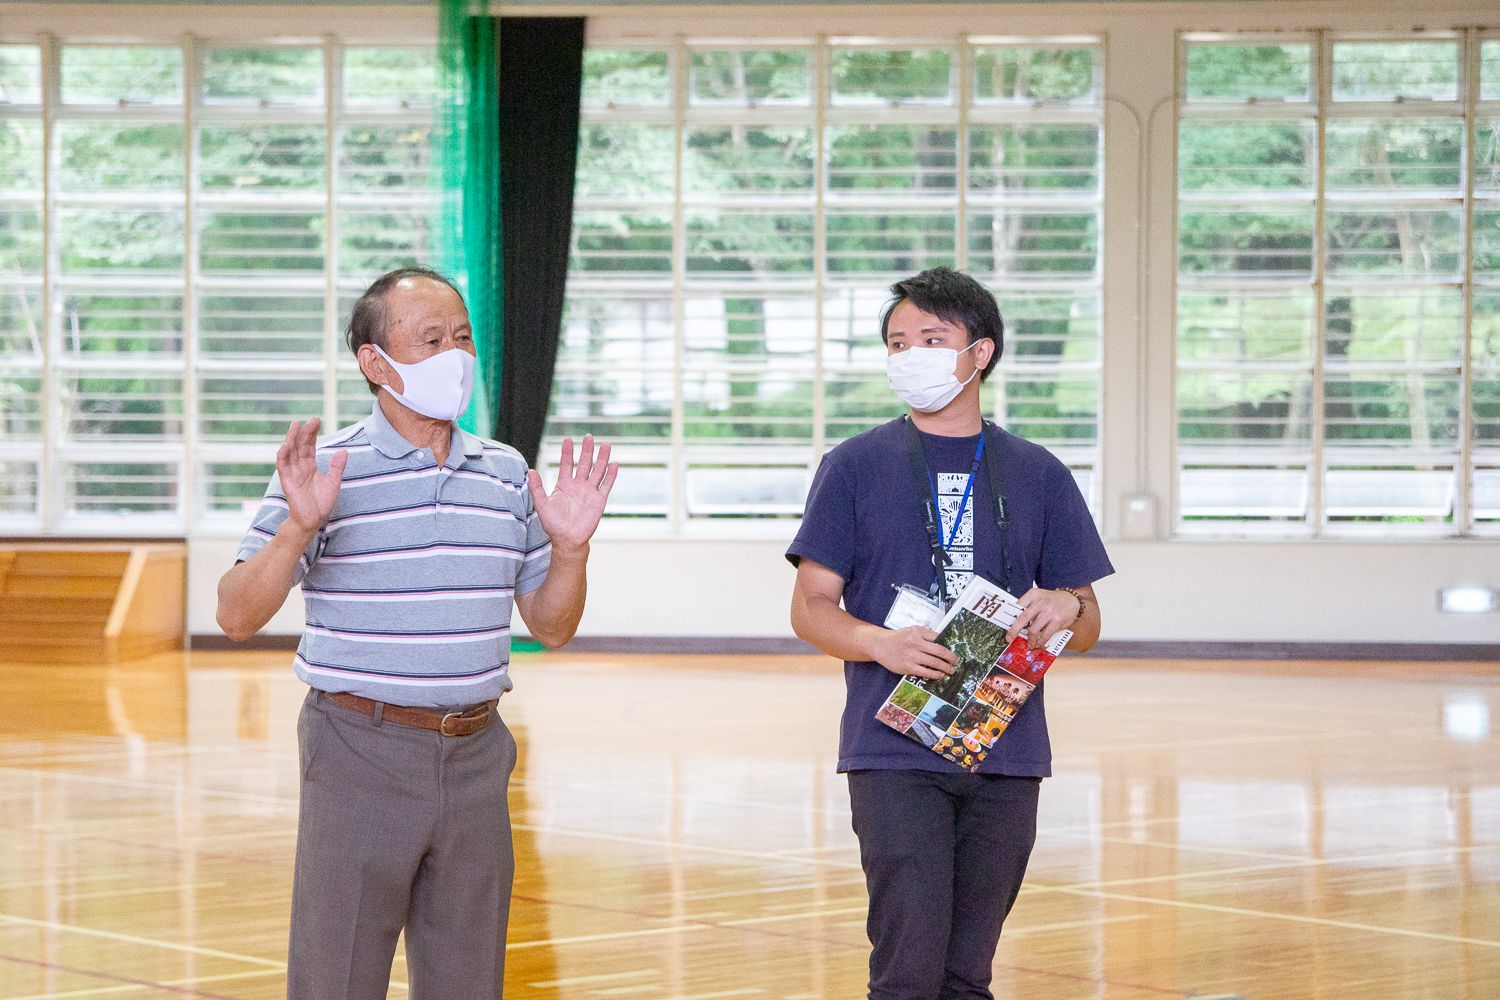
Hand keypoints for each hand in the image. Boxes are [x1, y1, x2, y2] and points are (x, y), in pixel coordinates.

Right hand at [276, 419, 346, 534]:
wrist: (313, 521)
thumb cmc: (321, 504)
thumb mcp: (333, 482)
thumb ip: (337, 467)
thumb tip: (343, 450)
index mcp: (310, 467)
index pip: (309, 446)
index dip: (312, 434)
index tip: (316, 421)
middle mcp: (300, 468)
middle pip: (300, 446)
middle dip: (304, 432)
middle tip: (311, 420)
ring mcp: (292, 474)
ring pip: (290, 453)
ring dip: (291, 439)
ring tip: (295, 426)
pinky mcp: (287, 482)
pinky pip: (283, 466)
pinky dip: (283, 455)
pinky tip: (286, 444)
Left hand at [527, 434, 618, 551]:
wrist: (567, 539)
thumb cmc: (553, 524)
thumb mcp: (542, 504)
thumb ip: (537, 488)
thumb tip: (529, 471)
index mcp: (564, 484)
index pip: (567, 464)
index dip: (567, 452)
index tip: (568, 439)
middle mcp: (578, 485)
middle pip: (584, 463)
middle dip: (587, 450)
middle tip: (589, 436)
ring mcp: (590, 492)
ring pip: (597, 471)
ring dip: (602, 458)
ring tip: (606, 445)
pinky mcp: (599, 500)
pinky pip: (606, 485)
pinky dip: (611, 475)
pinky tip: (614, 464)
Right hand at [872, 626, 957, 680]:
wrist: (879, 645)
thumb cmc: (897, 638)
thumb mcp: (911, 630)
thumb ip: (925, 634)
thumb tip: (942, 641)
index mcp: (918, 632)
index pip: (938, 638)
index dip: (948, 645)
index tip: (954, 651)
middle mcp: (915, 643)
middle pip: (939, 651)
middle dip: (951, 658)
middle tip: (956, 661)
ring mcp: (911, 656)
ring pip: (934, 663)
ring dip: (946, 667)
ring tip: (951, 670)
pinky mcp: (908, 667)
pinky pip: (926, 672)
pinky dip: (935, 674)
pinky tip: (940, 675)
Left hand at [1006, 587, 1080, 648]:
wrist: (1072, 600)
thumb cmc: (1051, 600)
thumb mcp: (1039, 597)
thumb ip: (1028, 606)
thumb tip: (1014, 622)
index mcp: (1033, 594)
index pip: (1017, 606)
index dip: (1010, 617)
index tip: (1004, 626)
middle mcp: (1040, 602)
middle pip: (1023, 618)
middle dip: (1014, 630)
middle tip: (1009, 638)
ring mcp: (1049, 612)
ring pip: (1034, 630)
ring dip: (1030, 640)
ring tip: (1030, 644)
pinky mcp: (1057, 621)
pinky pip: (1045, 634)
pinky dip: (1040, 642)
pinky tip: (1039, 644)